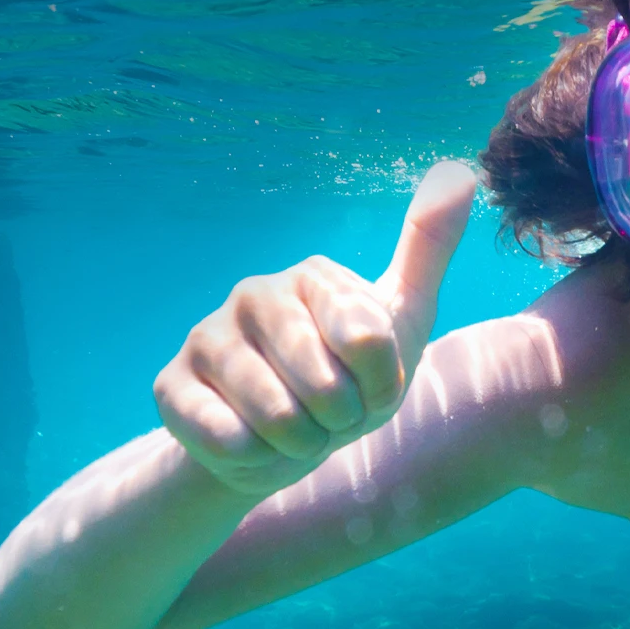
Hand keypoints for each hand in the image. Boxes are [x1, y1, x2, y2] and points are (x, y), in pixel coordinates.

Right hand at [154, 161, 476, 497]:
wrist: (283, 444)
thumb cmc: (350, 377)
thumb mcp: (402, 316)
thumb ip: (428, 248)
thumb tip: (459, 171)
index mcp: (313, 275)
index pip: (371, 342)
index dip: (381, 386)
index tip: (370, 383)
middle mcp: (254, 293)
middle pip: (325, 385)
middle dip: (341, 418)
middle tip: (331, 413)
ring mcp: (207, 336)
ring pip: (278, 416)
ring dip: (301, 442)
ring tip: (296, 427)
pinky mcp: (170, 387)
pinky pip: (230, 439)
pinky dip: (255, 457)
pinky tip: (251, 442)